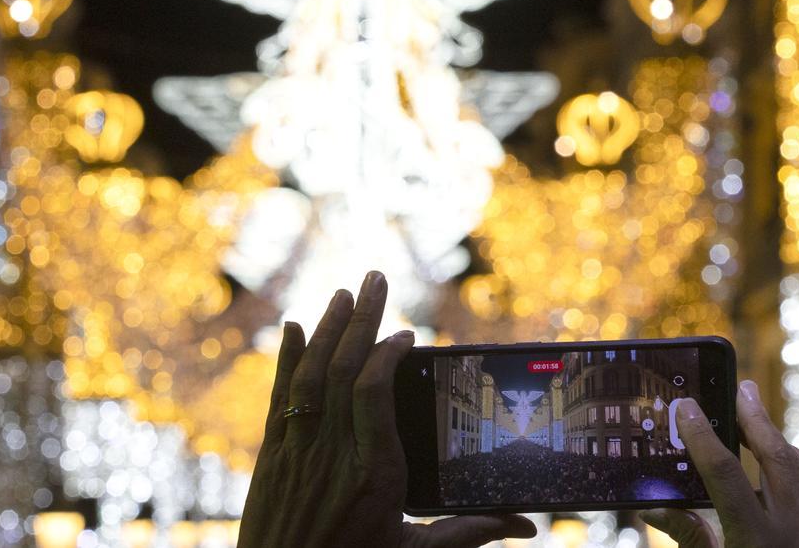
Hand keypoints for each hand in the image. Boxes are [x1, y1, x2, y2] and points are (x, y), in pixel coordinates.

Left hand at [238, 271, 535, 547]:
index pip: (375, 394)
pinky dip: (286, 359)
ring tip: (344, 293)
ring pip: (311, 377)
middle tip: (375, 277)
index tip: (406, 333)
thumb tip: (527, 525)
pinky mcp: (271, 458)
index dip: (387, 355)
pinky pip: (280, 398)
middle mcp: (332, 456)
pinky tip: (294, 328)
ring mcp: (297, 453)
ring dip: (327, 329)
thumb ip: (469, 533)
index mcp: (374, 475)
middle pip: (344, 371)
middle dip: (361, 319)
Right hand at [640, 380, 798, 546]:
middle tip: (739, 386)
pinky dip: (796, 467)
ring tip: (756, 412)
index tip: (687, 407)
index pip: (726, 475)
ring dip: (777, 437)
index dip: (703, 437)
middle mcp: (792, 532)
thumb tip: (654, 506)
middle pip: (777, 458)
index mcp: (757, 541)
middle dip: (755, 418)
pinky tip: (782, 459)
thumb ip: (688, 540)